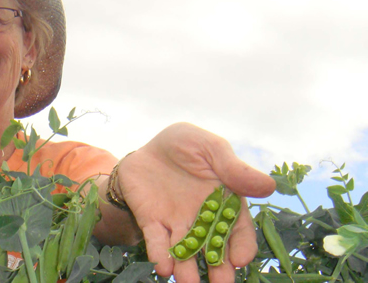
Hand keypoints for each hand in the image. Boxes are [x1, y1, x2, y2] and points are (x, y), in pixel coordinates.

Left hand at [117, 122, 275, 282]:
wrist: (148, 147)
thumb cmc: (185, 145)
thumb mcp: (210, 147)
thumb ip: (233, 167)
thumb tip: (268, 186)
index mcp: (225, 202)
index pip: (238, 230)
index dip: (241, 246)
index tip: (240, 259)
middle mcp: (203, 219)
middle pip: (214, 250)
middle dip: (219, 271)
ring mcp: (177, 223)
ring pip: (186, 253)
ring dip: (187, 271)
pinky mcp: (152, 222)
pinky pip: (157, 242)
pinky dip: (160, 255)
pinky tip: (163, 267)